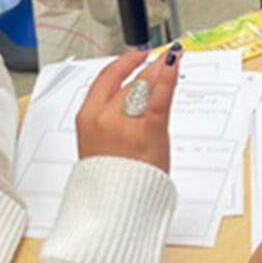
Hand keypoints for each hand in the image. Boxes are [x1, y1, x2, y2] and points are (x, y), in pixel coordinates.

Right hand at [75, 45, 182, 172]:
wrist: (114, 206)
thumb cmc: (110, 182)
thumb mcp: (100, 145)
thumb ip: (111, 121)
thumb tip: (130, 103)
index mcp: (87, 117)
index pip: (105, 79)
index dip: (123, 63)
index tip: (136, 56)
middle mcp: (103, 115)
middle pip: (128, 82)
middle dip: (147, 69)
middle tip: (161, 61)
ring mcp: (125, 122)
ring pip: (144, 86)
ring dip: (159, 71)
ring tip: (171, 61)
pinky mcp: (148, 129)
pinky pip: (160, 96)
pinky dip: (168, 77)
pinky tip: (174, 64)